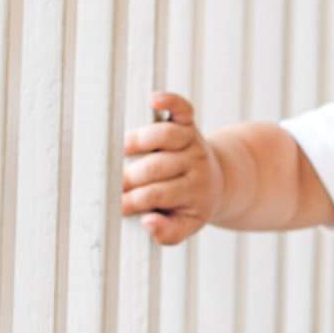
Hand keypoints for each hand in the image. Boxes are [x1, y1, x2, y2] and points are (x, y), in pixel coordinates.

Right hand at [121, 92, 224, 244]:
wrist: (218, 181)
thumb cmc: (191, 206)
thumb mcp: (185, 226)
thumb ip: (167, 233)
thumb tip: (147, 223)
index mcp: (196, 193)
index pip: (157, 195)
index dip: (133, 200)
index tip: (117, 206)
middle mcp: (196, 164)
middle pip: (156, 167)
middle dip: (130, 177)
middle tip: (115, 185)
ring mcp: (193, 142)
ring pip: (166, 136)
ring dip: (139, 142)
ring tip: (123, 152)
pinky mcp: (189, 123)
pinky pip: (182, 108)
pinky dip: (169, 100)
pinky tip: (153, 100)